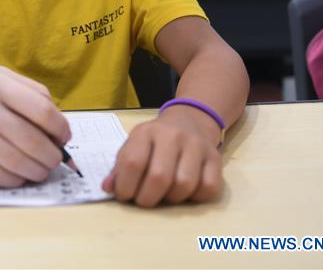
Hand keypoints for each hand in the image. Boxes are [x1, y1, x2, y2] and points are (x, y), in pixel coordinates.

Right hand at [0, 59, 69, 187]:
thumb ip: (25, 88)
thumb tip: (55, 118)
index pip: (40, 110)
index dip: (60, 128)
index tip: (64, 136)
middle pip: (31, 140)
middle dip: (52, 156)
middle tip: (56, 159)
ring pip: (14, 161)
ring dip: (36, 171)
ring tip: (42, 170)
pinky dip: (12, 179)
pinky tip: (19, 176)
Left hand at [102, 105, 222, 206]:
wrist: (189, 121)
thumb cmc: (155, 141)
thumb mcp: (133, 145)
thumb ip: (119, 168)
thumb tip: (107, 188)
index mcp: (146, 132)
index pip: (132, 162)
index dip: (125, 186)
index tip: (124, 196)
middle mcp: (172, 136)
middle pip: (159, 177)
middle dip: (147, 198)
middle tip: (144, 201)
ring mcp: (196, 146)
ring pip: (184, 184)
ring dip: (171, 199)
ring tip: (164, 195)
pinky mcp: (215, 158)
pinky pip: (209, 187)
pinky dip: (196, 197)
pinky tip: (186, 192)